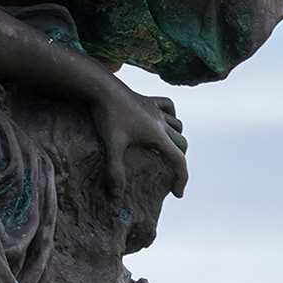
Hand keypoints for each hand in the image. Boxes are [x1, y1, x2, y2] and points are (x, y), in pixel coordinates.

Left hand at [88, 69, 188, 204]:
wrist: (101, 86)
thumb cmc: (107, 115)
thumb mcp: (111, 145)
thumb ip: (115, 171)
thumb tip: (116, 196)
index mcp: (157, 134)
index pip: (178, 159)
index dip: (181, 179)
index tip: (177, 194)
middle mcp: (161, 121)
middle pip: (181, 143)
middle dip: (179, 160)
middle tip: (169, 175)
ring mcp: (155, 109)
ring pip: (177, 124)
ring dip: (177, 138)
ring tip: (167, 151)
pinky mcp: (146, 99)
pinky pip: (167, 106)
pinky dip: (171, 115)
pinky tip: (164, 120)